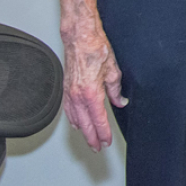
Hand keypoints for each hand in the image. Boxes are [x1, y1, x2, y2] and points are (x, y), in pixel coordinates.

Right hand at [61, 22, 125, 150]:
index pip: (99, 119)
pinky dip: (73, 119)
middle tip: (98, 148)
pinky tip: (77, 123)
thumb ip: (116, 89)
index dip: (103, 133)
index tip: (107, 141)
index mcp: (91, 93)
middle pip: (85, 124)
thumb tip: (120, 102)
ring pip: (75, 119)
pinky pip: (68, 110)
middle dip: (92, 138)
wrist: (80, 38)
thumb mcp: (114, 70)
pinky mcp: (66, 88)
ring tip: (89, 139)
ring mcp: (69, 93)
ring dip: (83, 131)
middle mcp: (78, 96)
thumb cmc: (96, 49)